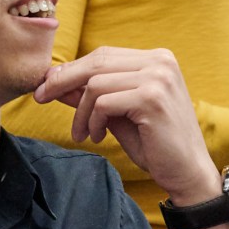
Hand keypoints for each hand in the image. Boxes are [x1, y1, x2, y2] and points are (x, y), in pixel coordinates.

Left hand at [32, 47, 219, 204]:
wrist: (187, 173)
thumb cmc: (155, 144)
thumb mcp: (118, 114)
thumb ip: (91, 95)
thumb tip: (55, 81)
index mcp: (157, 59)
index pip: (103, 55)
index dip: (72, 69)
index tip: (47, 86)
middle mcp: (160, 61)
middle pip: (97, 61)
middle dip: (64, 80)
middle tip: (41, 97)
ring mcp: (158, 78)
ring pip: (96, 83)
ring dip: (81, 111)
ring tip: (84, 133)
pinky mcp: (151, 98)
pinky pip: (104, 103)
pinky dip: (93, 121)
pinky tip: (98, 137)